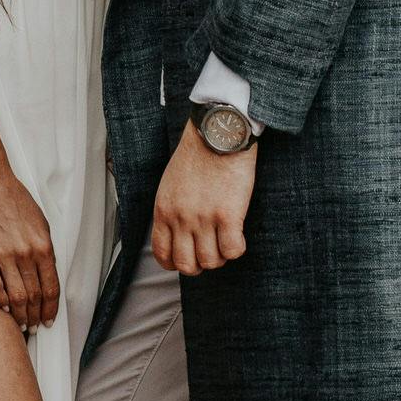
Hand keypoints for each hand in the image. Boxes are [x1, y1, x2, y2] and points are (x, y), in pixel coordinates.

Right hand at [0, 167, 60, 331]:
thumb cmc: (14, 198)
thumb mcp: (40, 221)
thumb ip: (45, 248)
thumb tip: (47, 271)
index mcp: (43, 246)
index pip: (51, 288)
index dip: (50, 309)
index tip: (49, 320)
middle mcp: (26, 254)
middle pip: (34, 296)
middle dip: (36, 316)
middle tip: (34, 327)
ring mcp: (3, 256)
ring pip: (15, 297)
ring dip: (20, 315)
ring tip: (21, 324)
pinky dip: (0, 303)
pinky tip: (3, 309)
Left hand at [152, 121, 255, 275]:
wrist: (217, 134)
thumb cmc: (198, 154)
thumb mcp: (170, 184)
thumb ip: (172, 210)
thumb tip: (178, 233)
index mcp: (164, 210)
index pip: (162, 254)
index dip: (175, 263)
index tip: (186, 259)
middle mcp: (181, 218)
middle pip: (186, 264)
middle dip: (199, 265)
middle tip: (210, 252)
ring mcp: (203, 218)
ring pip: (211, 261)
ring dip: (220, 257)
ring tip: (225, 241)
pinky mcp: (228, 215)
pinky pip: (232, 250)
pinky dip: (237, 249)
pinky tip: (238, 235)